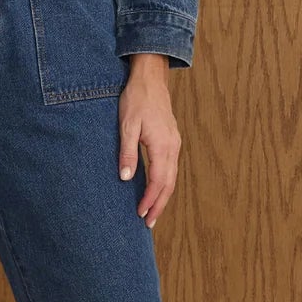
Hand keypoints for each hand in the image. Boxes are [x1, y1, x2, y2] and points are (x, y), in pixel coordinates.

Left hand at [118, 54, 179, 227]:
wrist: (151, 78)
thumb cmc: (137, 99)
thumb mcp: (127, 125)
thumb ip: (127, 152)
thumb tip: (126, 178)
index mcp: (163, 146)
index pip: (158, 182)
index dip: (150, 200)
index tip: (140, 214)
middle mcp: (173, 147)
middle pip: (169, 184)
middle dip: (159, 205)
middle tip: (148, 223)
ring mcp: (174, 144)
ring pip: (172, 177)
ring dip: (163, 196)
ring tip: (152, 212)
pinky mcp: (171, 140)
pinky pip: (171, 168)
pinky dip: (164, 183)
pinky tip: (156, 189)